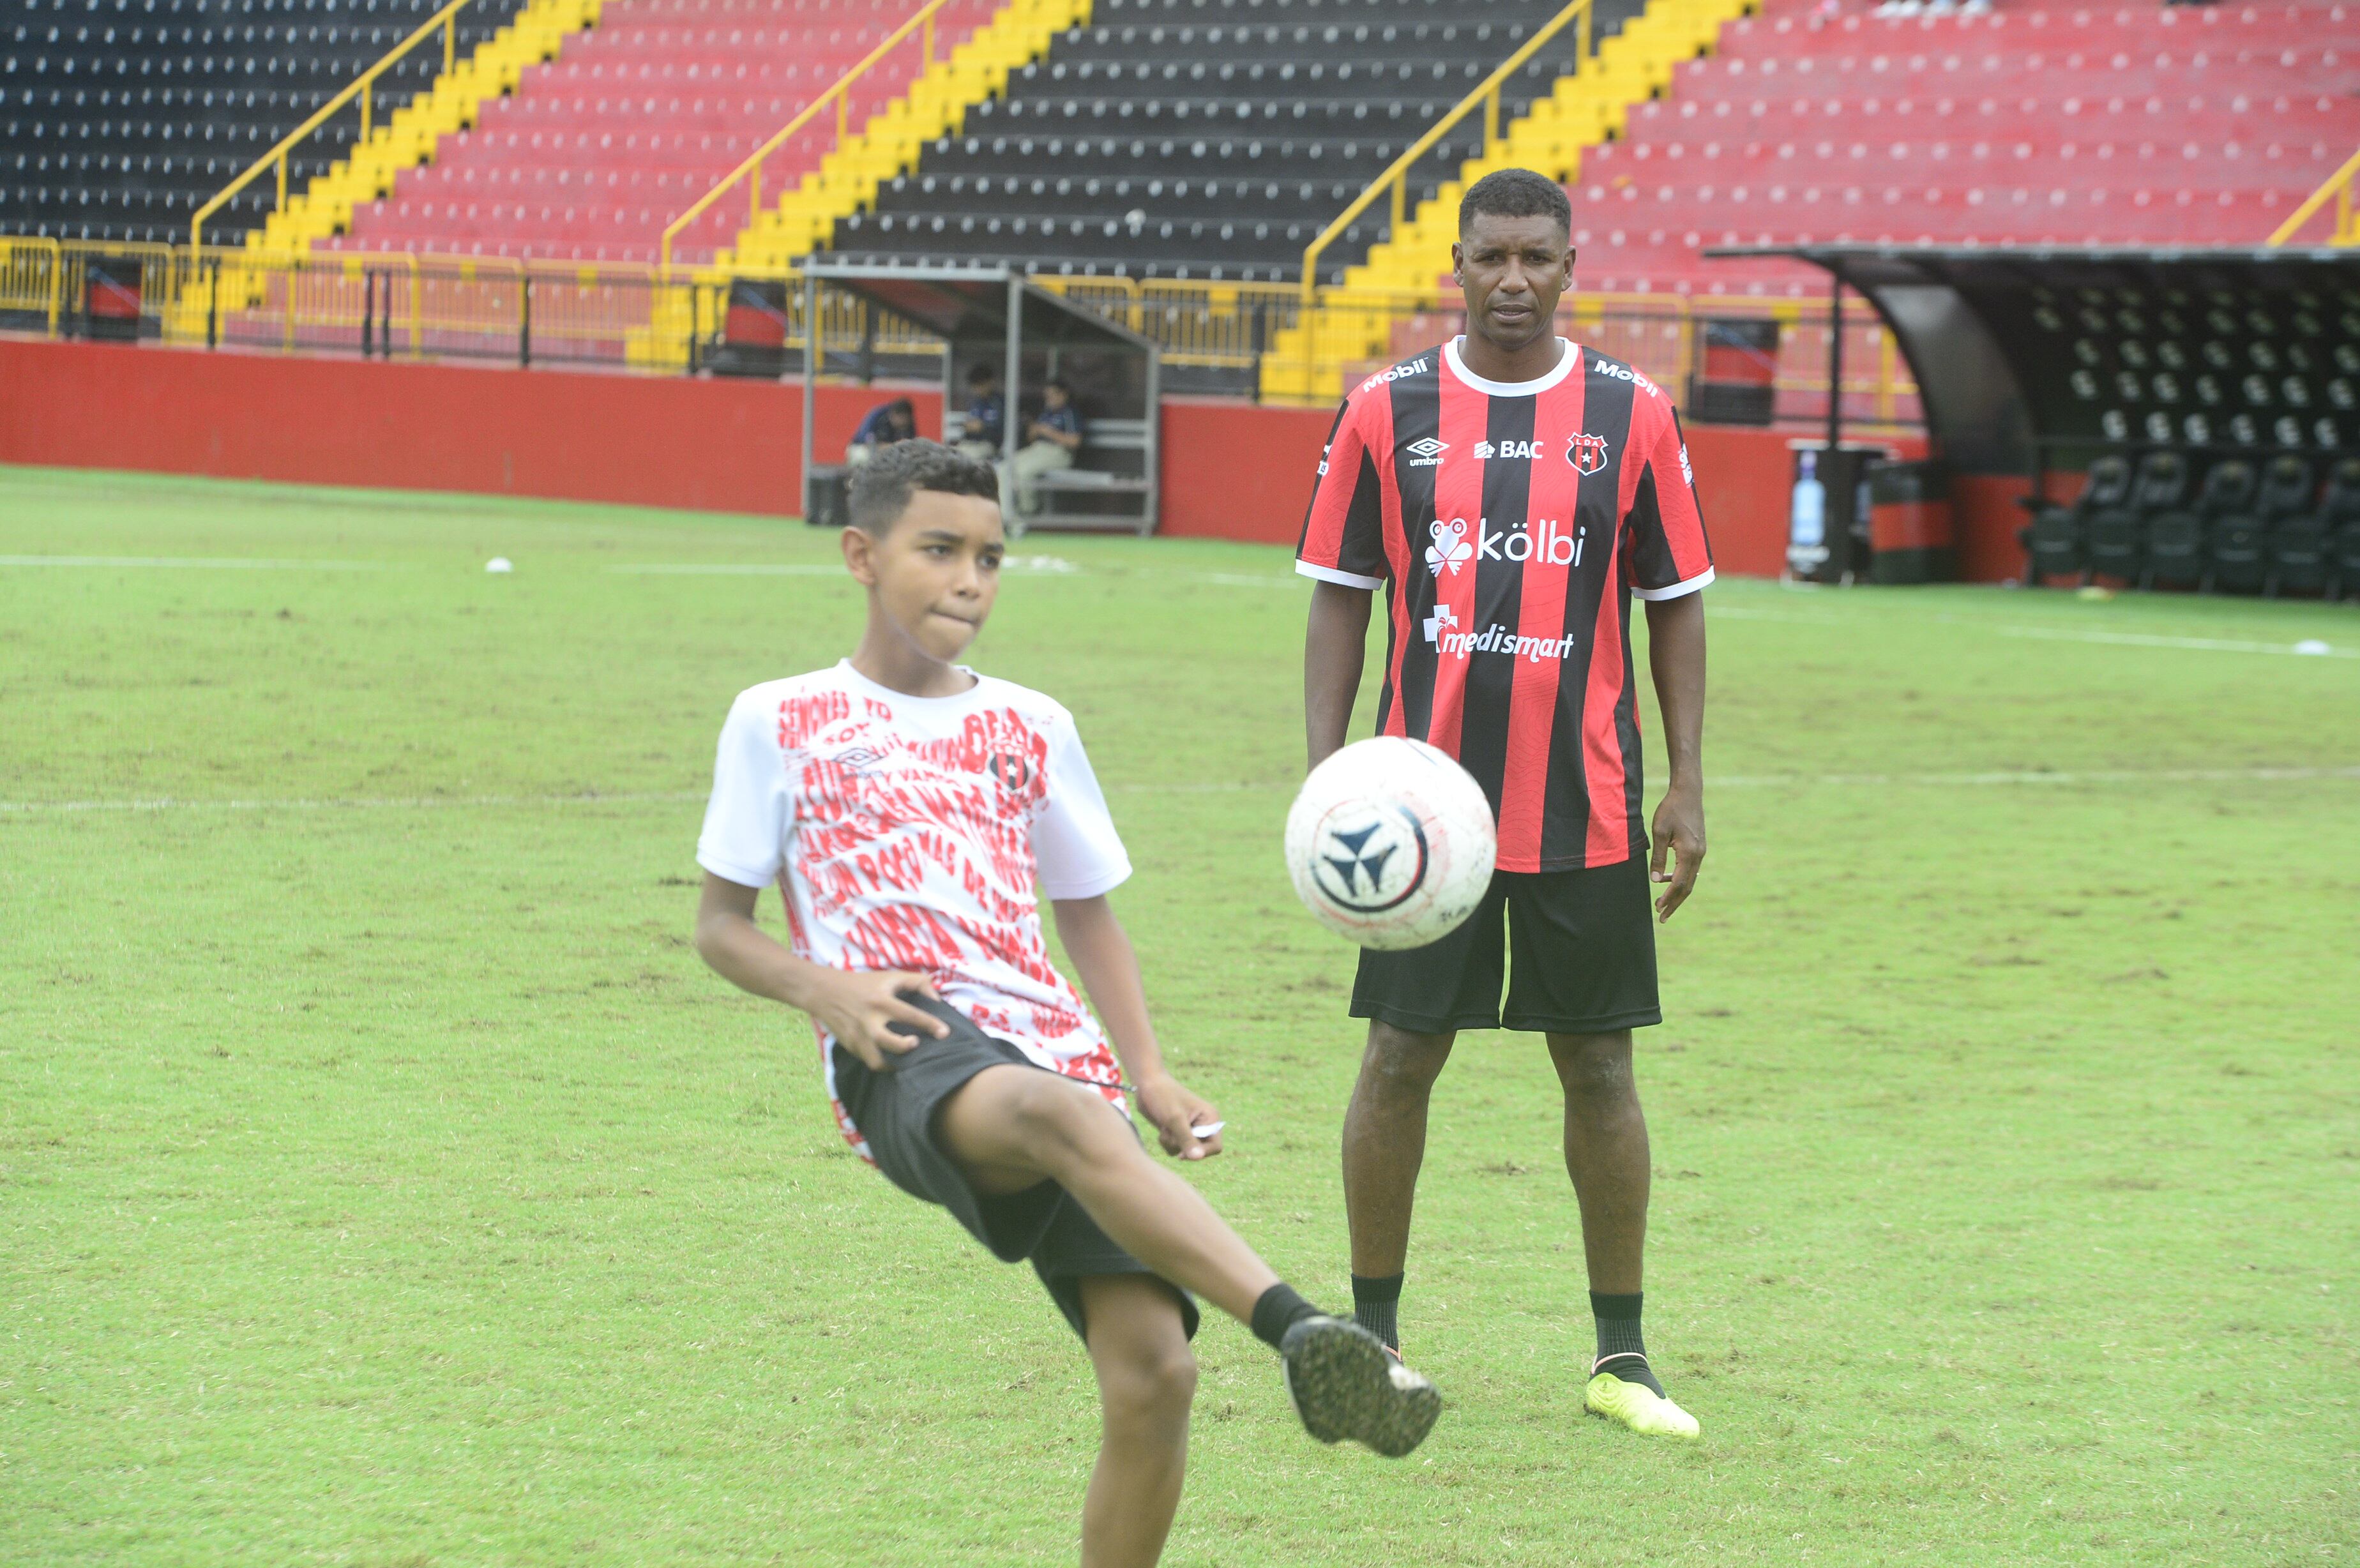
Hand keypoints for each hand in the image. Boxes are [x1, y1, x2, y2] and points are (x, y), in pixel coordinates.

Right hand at [803, 969, 947, 1069]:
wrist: (825, 992)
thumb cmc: (864, 984)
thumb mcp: (889, 977)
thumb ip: (917, 983)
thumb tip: (937, 999)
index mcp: (881, 1001)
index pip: (911, 1015)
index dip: (930, 1025)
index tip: (945, 1033)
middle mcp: (869, 1021)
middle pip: (890, 1042)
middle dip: (906, 1047)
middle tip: (917, 1044)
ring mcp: (858, 1037)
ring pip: (877, 1061)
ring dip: (894, 1064)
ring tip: (905, 1060)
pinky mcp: (850, 1047)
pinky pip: (869, 1061)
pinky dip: (882, 1064)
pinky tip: (893, 1060)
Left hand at [1135, 1072, 1222, 1160]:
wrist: (1147, 1084)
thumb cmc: (1163, 1096)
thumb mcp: (1175, 1119)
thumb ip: (1187, 1139)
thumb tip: (1198, 1158)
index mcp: (1211, 1118)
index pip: (1215, 1147)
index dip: (1201, 1153)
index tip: (1182, 1152)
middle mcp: (1204, 1124)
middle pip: (1199, 1151)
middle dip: (1182, 1146)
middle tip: (1170, 1132)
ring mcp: (1191, 1129)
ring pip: (1185, 1152)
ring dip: (1172, 1144)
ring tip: (1165, 1129)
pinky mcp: (1178, 1132)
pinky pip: (1176, 1149)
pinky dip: (1167, 1143)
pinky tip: (1162, 1129)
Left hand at [1648, 779, 1706, 922]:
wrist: (1688, 793)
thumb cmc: (1670, 810)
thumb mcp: (1659, 832)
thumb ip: (1658, 858)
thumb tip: (1656, 881)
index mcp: (1689, 853)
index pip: (1679, 883)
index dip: (1669, 898)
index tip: (1658, 909)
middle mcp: (1698, 855)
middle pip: (1688, 887)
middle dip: (1674, 903)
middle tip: (1662, 918)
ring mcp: (1701, 852)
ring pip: (1690, 879)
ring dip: (1677, 893)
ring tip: (1662, 903)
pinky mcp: (1699, 848)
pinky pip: (1691, 870)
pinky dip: (1681, 879)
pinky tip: (1668, 882)